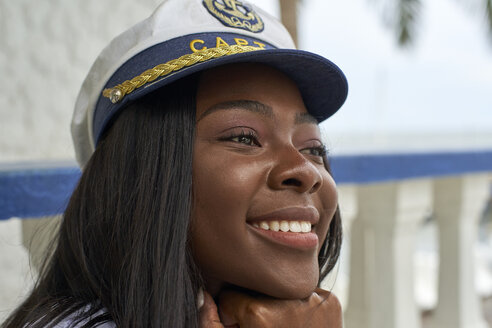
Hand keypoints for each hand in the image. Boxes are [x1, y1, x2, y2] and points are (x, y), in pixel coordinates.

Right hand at [199, 287, 341, 327]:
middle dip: (256, 306)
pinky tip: (302, 326)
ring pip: (282, 288)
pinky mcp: (330, 301)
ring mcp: (313, 299)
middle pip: (257, 290)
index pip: (231, 295)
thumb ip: (209, 324)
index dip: (233, 315)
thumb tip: (204, 294)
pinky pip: (306, 292)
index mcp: (259, 312)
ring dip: (280, 304)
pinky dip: (302, 306)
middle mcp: (288, 300)